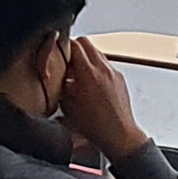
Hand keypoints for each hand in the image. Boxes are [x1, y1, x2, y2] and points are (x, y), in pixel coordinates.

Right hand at [54, 37, 147, 164]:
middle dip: (74, 48)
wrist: (120, 135)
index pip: (75, 45)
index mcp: (88, 74)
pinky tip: (91, 84)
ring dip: (86, 58)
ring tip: (78, 74)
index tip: (57, 53)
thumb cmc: (95, 127)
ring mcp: (113, 73)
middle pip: (86, 43)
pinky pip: (106, 65)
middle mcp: (103, 70)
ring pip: (97, 53)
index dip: (63, 46)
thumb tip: (59, 79)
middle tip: (67, 61)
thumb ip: (62, 89)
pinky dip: (97, 68)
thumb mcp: (69, 108)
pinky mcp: (120, 79)